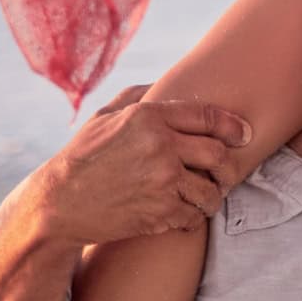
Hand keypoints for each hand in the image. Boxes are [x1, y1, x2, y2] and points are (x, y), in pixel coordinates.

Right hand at [17, 84, 253, 247]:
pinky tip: (184, 213)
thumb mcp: (104, 117)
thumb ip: (137, 96)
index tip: (243, 135)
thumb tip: (165, 83)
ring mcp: (161, 181)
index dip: (233, 126)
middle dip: (230, 166)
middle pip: (219, 155)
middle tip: (227, 174)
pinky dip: (193, 217)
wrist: (58, 204)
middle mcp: (160, 146)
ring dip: (213, 196)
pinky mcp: (159, 212)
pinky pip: (194, 215)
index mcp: (148, 117)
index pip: (208, 116)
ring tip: (206, 197)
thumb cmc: (82, 157)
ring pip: (211, 190)